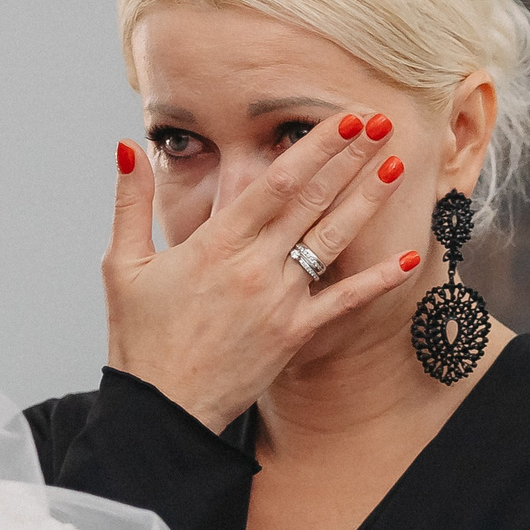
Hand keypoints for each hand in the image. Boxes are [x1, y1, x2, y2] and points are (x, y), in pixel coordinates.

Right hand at [103, 116, 420, 431]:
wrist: (161, 410)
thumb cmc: (139, 339)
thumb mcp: (122, 264)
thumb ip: (129, 202)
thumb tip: (126, 147)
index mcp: (214, 245)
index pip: (275, 183)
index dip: (314, 147)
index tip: (342, 119)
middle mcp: (254, 267)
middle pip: (312, 200)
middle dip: (349, 157)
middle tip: (378, 121)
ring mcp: (278, 301)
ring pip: (333, 239)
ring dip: (368, 199)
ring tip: (396, 164)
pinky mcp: (294, 334)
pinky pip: (344, 302)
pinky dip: (378, 280)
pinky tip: (408, 257)